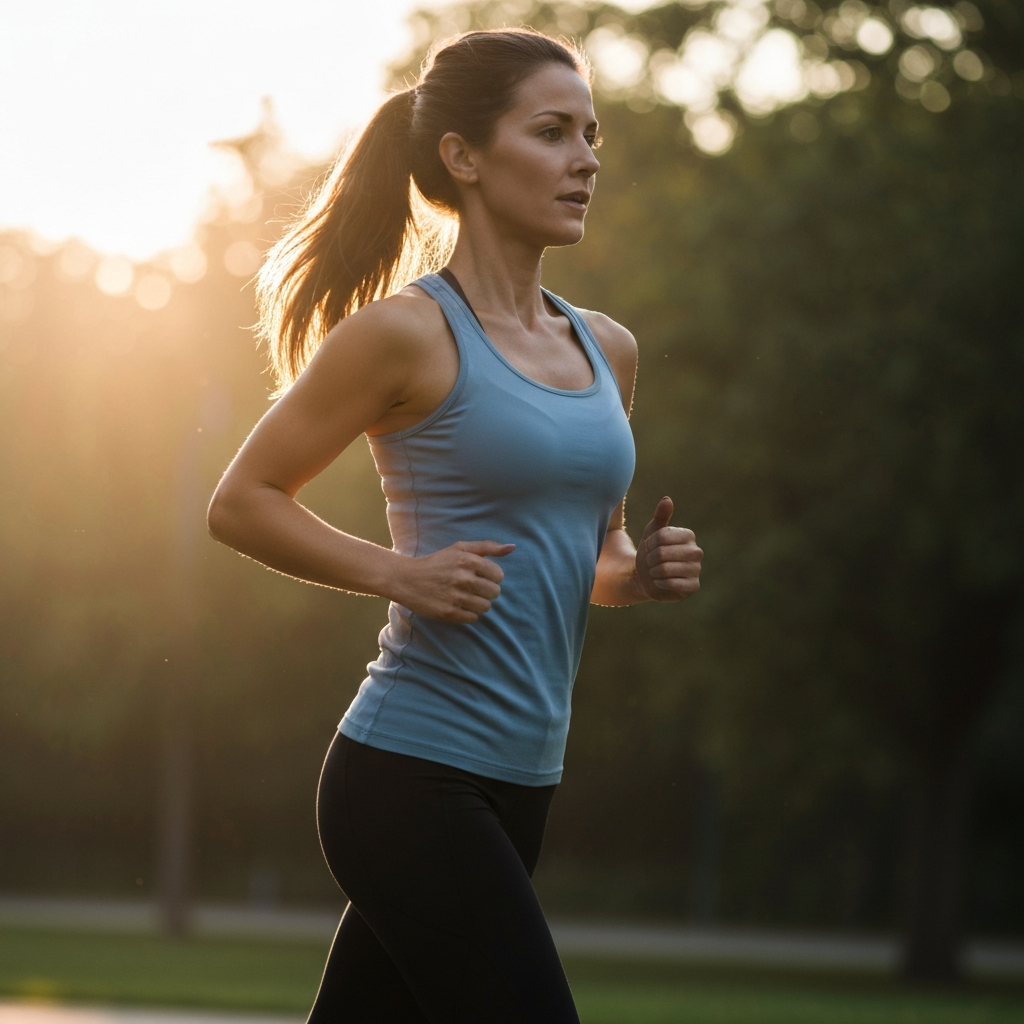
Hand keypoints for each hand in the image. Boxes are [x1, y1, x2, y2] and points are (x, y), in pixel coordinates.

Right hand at [392, 540, 514, 622]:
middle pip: (495, 593)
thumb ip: (487, 547)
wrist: (407, 579)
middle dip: (487, 591)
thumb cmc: (437, 562)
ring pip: (486, 607)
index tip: (481, 577)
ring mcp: (455, 597)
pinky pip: (473, 618)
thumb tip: (512, 547)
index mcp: (468, 560)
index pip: (499, 575)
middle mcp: (463, 578)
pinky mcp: (448, 613)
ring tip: (466, 597)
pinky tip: (458, 605)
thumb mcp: (460, 548)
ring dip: (479, 603)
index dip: (492, 577)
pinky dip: (468, 614)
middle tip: (474, 588)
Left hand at [634, 497, 701, 601]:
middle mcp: (696, 552)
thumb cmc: (651, 552)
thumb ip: (660, 516)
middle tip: (650, 561)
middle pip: (663, 553)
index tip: (647, 547)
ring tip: (654, 571)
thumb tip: (667, 499)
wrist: (647, 577)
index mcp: (688, 535)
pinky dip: (661, 583)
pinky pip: (674, 584)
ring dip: (654, 571)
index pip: (663, 536)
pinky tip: (660, 581)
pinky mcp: (694, 586)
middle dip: (650, 558)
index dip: (649, 543)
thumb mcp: (652, 532)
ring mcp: (697, 570)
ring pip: (667, 569)